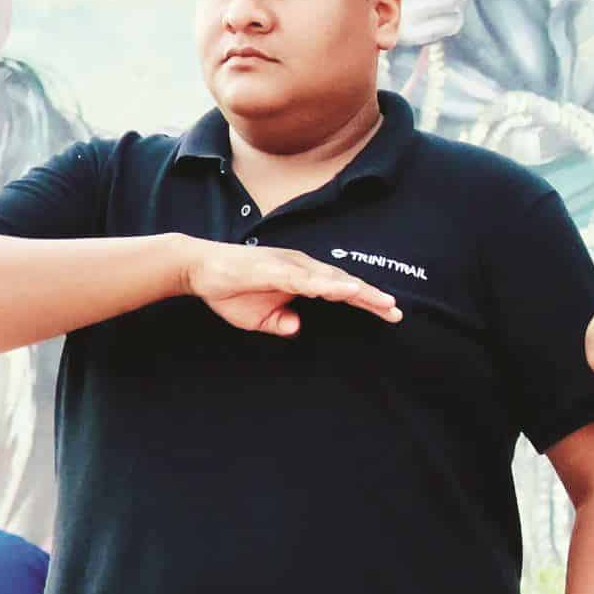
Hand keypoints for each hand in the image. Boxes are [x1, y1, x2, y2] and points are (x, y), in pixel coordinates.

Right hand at [188, 238, 401, 334]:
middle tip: (396, 312)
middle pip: (343, 283)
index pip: (341, 290)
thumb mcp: (259, 318)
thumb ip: (281, 323)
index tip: (390, 313)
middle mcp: (301, 267)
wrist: (198, 269)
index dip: (366, 300)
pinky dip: (328, 284)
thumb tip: (298, 328)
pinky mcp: (274, 268)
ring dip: (358, 290)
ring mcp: (289, 266)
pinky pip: (306, 278)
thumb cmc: (229, 289)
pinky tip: (345, 291)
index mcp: (302, 277)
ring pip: (331, 278)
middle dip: (371, 297)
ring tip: (382, 302)